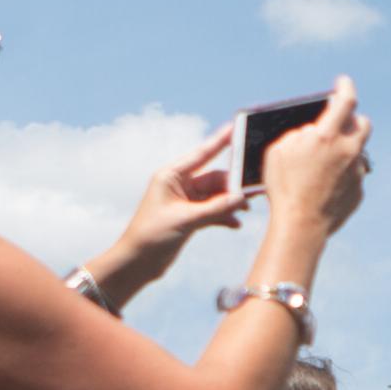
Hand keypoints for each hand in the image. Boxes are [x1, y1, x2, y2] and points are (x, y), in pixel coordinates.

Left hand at [90, 122, 245, 302]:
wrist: (137, 263)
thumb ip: (216, 208)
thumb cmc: (151, 236)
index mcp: (171, 176)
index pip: (202, 154)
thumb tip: (243, 199)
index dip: (220, 141)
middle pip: (215, 178)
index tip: (237, 127)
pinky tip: (235, 224)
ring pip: (217, 195)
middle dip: (233, 185)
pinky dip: (225, 216)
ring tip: (246, 210)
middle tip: (253, 190)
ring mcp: (186, 201)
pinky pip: (214, 210)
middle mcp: (179, 185)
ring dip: (231, 203)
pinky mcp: (190, 216)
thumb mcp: (185, 220)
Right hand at [259, 81, 371, 242]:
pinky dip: (342, 174)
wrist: (301, 224)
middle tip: (339, 122)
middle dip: (352, 119)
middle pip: (363, 124)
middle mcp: (348, 151)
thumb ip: (297, 134)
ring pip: (358, 152)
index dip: (345, 87)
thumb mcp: (278, 152)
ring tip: (324, 159)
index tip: (343, 82)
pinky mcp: (359, 190)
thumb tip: (311, 130)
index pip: (345, 101)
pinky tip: (325, 184)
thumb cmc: (283, 186)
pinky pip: (353, 175)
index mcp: (327, 136)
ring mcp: (357, 171)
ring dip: (345, 150)